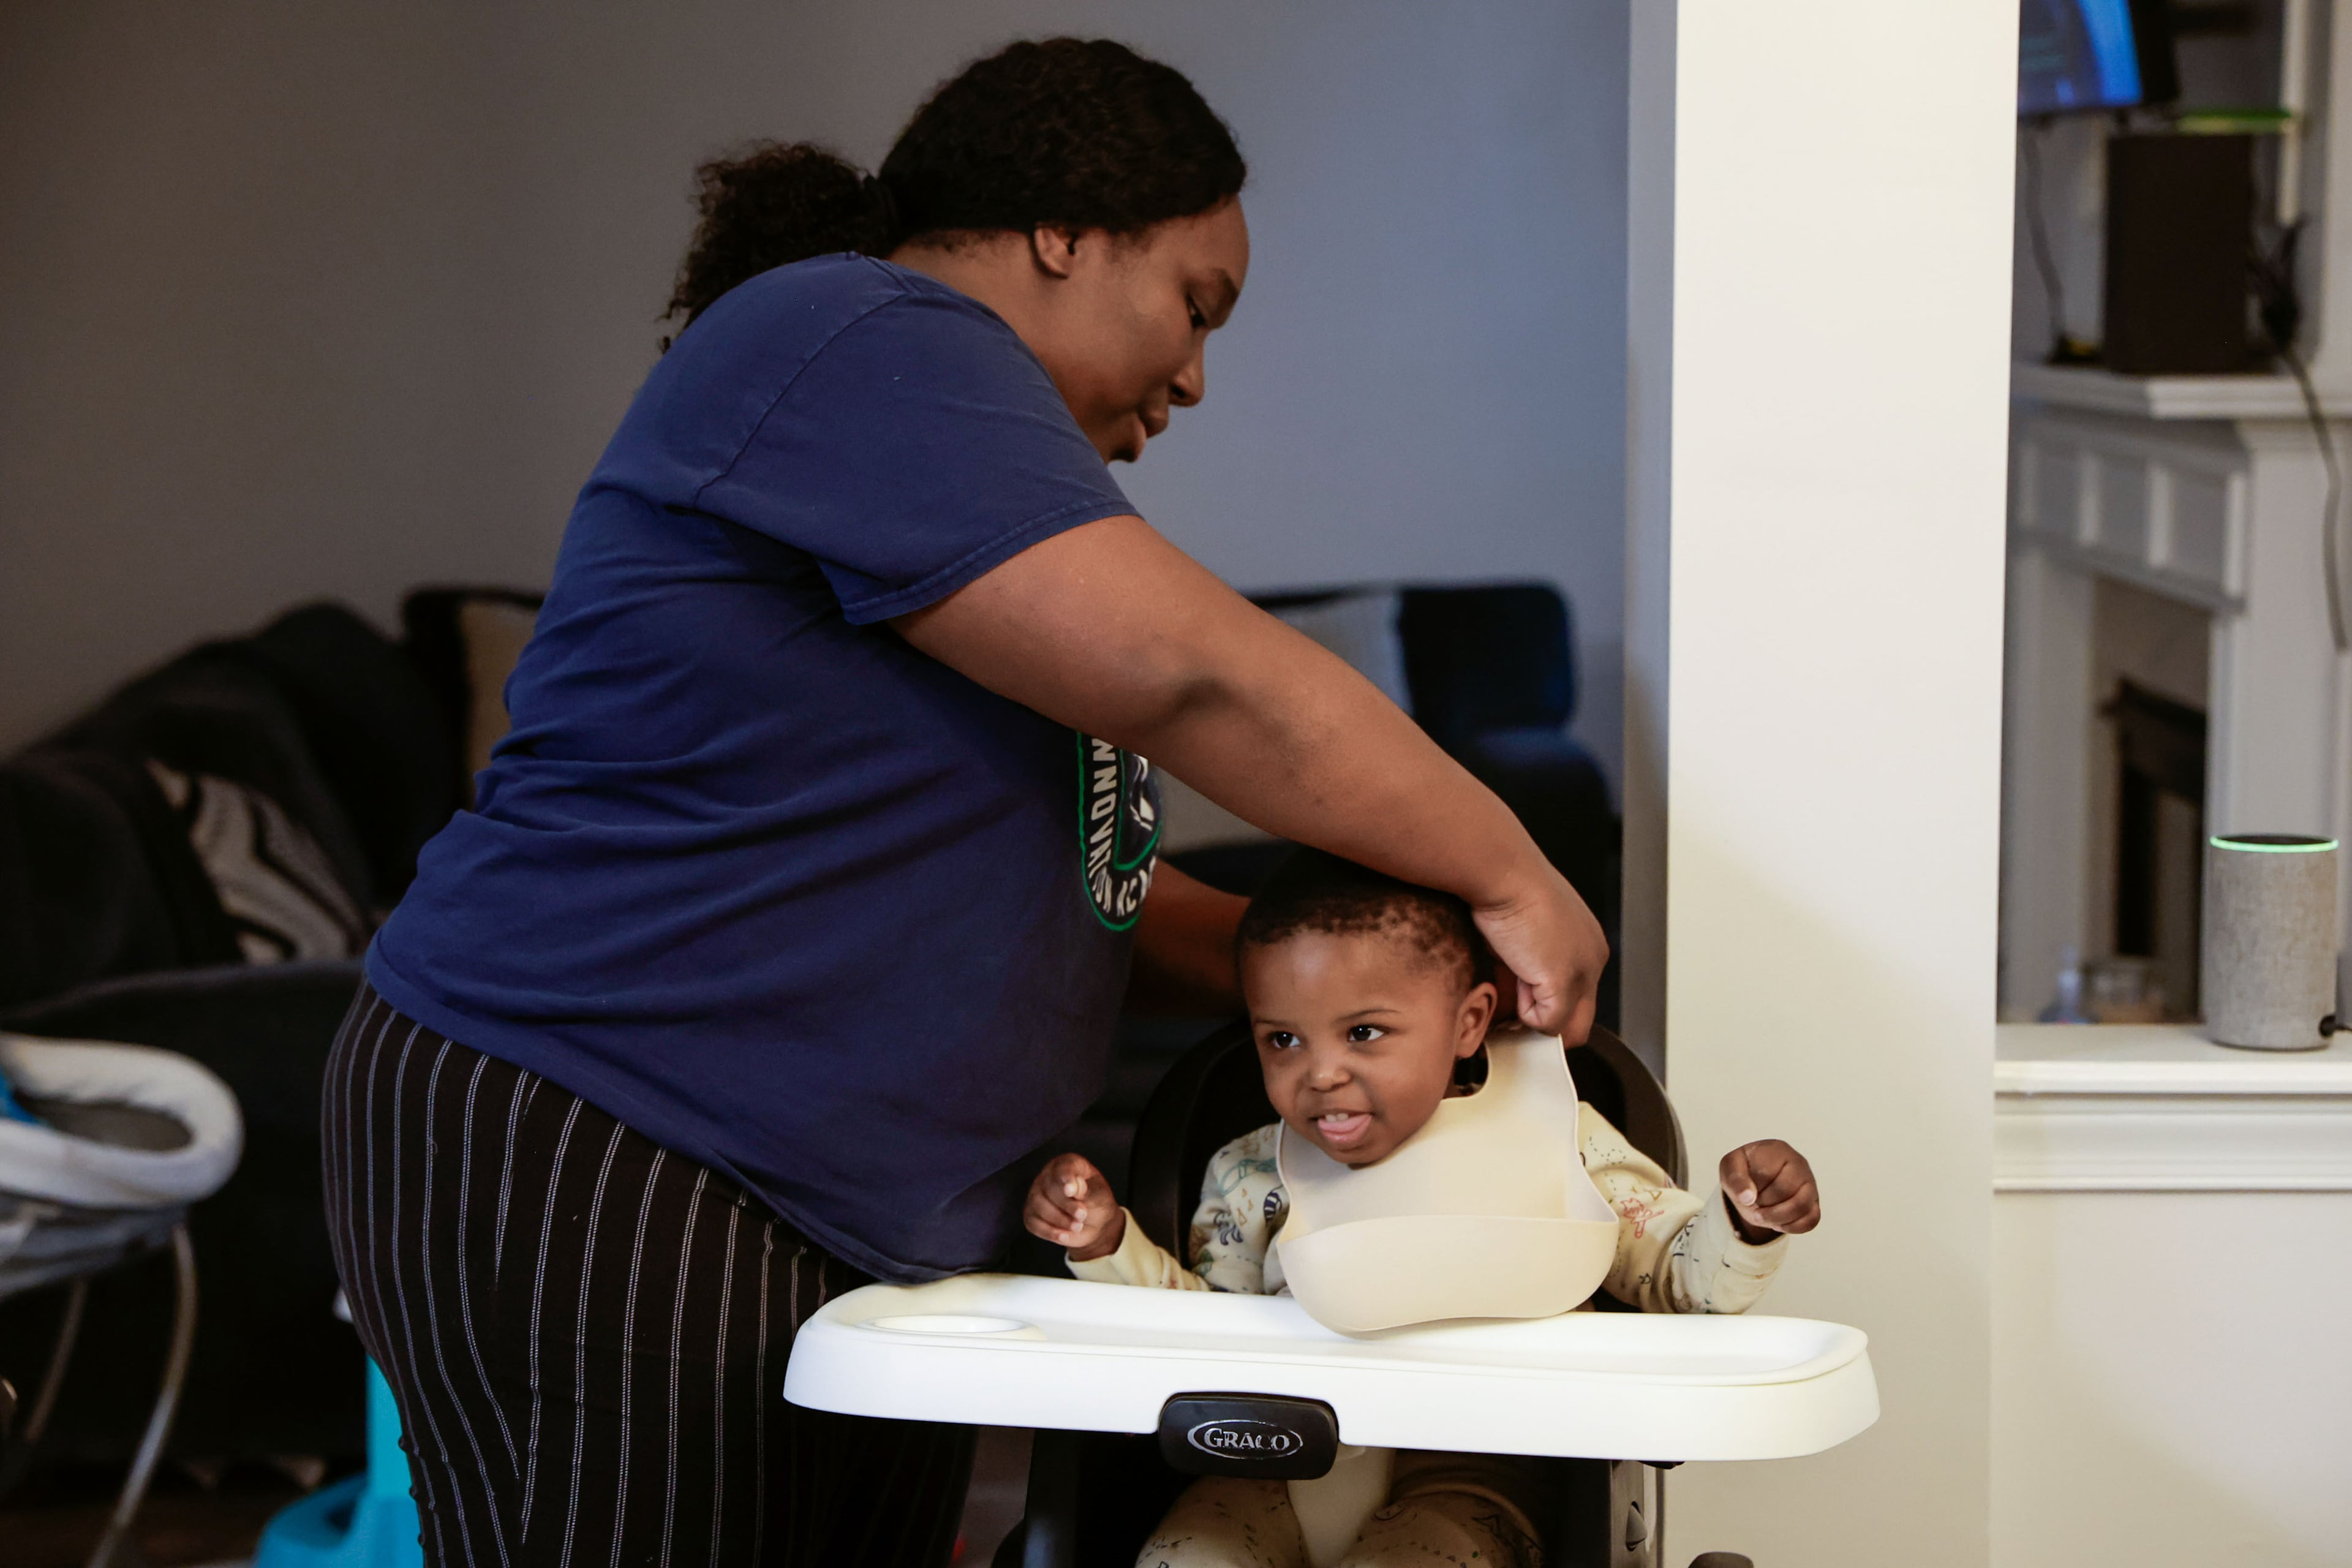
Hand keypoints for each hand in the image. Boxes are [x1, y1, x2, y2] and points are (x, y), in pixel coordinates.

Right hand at [1025, 1153, 1125, 1260]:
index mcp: (1068, 1164)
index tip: (1070, 1191)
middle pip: (1048, 1188)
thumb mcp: (1100, 1196)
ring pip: (1038, 1205)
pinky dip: (1049, 1231)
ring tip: (1078, 1227)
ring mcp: (1036, 1195)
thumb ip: (1087, 1191)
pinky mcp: (1031, 1214)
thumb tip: (1072, 1188)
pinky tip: (1065, 1236)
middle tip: (1082, 1215)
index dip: (1066, 1178)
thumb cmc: (1097, 1203)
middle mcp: (1048, 1176)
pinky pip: (1033, 1222)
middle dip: (1066, 1205)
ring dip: (1059, 1219)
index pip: (1063, 1168)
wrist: (1093, 1224)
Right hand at [1473, 865, 1608, 1042]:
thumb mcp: (1524, 923)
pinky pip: (1544, 1024)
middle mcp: (1592, 957)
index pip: (1579, 993)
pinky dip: (1521, 1012)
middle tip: (1513, 1015)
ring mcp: (1582, 973)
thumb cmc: (1504, 884)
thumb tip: (1512, 982)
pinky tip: (1511, 977)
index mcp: (1586, 940)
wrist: (1503, 870)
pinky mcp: (1563, 983)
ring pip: (1566, 1027)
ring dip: (1532, 1016)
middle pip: (1582, 1018)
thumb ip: (1529, 954)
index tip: (1519, 996)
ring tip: (1508, 984)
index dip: (1547, 1000)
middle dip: (1547, 1023)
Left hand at [1718, 1140, 1819, 1243]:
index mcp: (1776, 1150)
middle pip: (1786, 1190)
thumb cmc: (1744, 1171)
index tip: (1744, 1191)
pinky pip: (1812, 1219)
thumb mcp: (1730, 1168)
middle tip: (1754, 1204)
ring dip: (1777, 1218)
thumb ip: (1734, 1179)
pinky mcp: (1814, 1202)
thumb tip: (1748, 1198)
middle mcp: (1798, 1163)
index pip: (1766, 1173)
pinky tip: (1777, 1223)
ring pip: (1803, 1206)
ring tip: (1762, 1216)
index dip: (1752, 1188)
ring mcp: (1809, 1183)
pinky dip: (1792, 1227)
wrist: (1754, 1182)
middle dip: (1764, 1204)